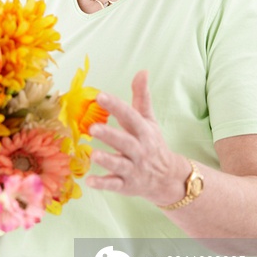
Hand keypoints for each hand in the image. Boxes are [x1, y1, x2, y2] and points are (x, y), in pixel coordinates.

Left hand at [86, 71, 186, 205]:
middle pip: (125, 142)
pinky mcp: (127, 185)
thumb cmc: (151, 143)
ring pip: (120, 164)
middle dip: (110, 135)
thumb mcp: (148, 120)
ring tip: (92, 154)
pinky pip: (115, 185)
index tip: (99, 95)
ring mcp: (133, 168)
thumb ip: (142, 96)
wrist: (168, 178)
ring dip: (107, 160)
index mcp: (143, 131)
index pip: (130, 116)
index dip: (116, 106)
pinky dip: (103, 183)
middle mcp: (139, 150)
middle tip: (93, 127)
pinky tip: (89, 181)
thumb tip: (143, 71)